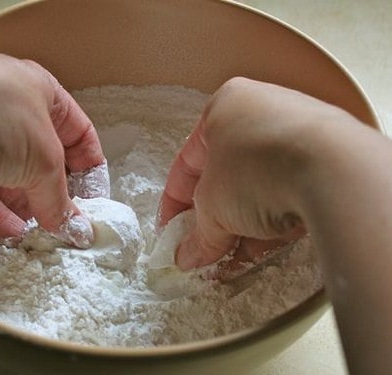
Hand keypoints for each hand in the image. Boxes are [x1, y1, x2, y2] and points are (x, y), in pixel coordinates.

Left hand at [0, 46, 107, 245]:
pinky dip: (1, 222)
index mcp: (40, 95)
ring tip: (48, 238)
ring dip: (31, 214)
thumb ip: (61, 197)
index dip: (90, 167)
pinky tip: (17, 238)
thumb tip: (75, 227)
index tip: (96, 200)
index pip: (77, 134)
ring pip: (14, 187)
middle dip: (60, 196)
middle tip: (72, 226)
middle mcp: (11, 119)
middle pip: (45, 165)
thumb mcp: (44, 156)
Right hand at [158, 77, 360, 275]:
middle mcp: (261, 113)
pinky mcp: (326, 158)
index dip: (174, 202)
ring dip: (240, 226)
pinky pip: (288, 191)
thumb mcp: (213, 206)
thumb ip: (199, 234)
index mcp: (224, 107)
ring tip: (231, 258)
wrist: (333, 170)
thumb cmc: (258, 167)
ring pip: (257, 187)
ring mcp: (298, 133)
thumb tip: (188, 257)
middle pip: (225, 176)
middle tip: (202, 249)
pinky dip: (272, 220)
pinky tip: (260, 248)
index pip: (188, 161)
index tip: (171, 231)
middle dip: (211, 218)